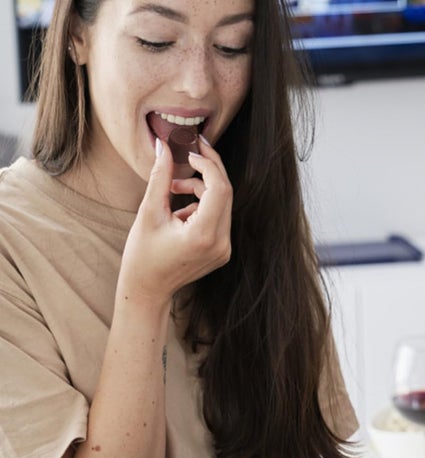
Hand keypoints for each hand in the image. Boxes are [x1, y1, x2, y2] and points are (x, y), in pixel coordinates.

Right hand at [117, 136, 232, 308]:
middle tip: (191, 153)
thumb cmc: (143, 254)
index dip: (208, 164)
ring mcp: (224, 250)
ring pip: (223, 205)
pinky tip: (180, 212)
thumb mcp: (149, 212)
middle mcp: (221, 244)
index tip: (191, 151)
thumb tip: (164, 145)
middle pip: (226, 194)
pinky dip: (203, 206)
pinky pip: (219, 218)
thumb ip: (160, 177)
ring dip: (202, 189)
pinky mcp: (223, 252)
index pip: (219, 189)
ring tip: (173, 190)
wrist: (148, 289)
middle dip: (209, 170)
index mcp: (203, 235)